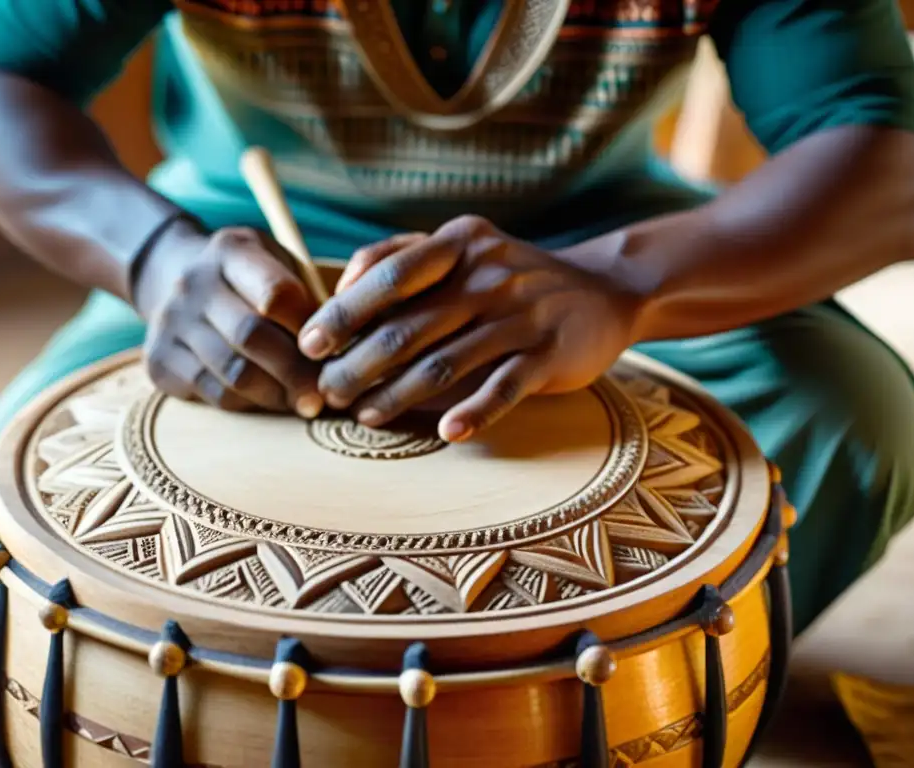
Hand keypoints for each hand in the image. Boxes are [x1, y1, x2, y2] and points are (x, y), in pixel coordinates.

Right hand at [134, 224, 323, 416]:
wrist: (169, 275)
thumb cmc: (247, 276)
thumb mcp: (276, 261)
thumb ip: (306, 292)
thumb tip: (343, 346)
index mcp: (230, 251)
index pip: (274, 293)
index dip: (308, 327)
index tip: (332, 348)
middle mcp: (193, 284)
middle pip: (252, 337)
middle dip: (296, 372)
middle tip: (323, 394)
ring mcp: (170, 323)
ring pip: (234, 373)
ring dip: (277, 395)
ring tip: (303, 403)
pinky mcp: (159, 361)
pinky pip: (215, 394)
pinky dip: (250, 404)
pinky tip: (270, 400)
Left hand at [297, 216, 645, 440]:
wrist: (605, 289)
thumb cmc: (513, 275)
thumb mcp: (464, 247)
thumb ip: (403, 255)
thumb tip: (342, 283)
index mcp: (459, 244)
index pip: (389, 275)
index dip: (343, 312)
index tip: (308, 345)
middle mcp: (489, 274)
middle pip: (409, 326)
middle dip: (359, 364)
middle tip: (326, 394)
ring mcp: (523, 314)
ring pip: (447, 362)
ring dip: (400, 395)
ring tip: (366, 417)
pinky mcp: (551, 353)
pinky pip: (506, 386)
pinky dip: (476, 412)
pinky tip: (447, 434)